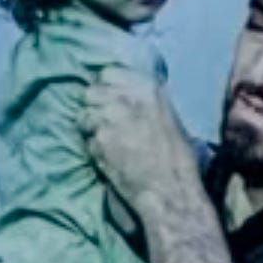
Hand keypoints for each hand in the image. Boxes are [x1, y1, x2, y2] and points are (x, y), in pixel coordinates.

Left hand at [82, 68, 190, 205]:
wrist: (169, 189)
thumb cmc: (178, 157)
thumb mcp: (169, 118)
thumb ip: (146, 103)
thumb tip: (128, 98)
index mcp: (148, 89)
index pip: (109, 73)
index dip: (106, 86)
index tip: (108, 97)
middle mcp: (126, 99)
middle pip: (91, 92)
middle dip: (94, 105)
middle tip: (103, 120)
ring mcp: (108, 119)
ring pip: (84, 116)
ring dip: (91, 127)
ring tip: (105, 140)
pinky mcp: (97, 141)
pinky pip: (86, 139)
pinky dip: (93, 147)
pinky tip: (107, 156)